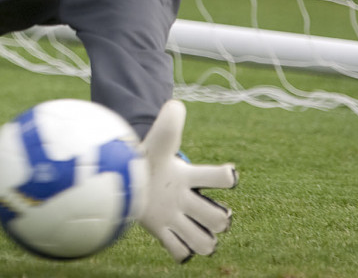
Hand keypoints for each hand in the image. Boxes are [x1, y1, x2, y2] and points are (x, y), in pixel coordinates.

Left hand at [138, 100, 237, 262]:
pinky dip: (179, 250)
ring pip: (206, 242)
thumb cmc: (149, 157)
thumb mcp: (157, 141)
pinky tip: (168, 237)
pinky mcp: (163, 232)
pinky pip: (181, 252)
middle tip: (197, 208)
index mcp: (190, 177)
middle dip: (217, 218)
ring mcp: (177, 218)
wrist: (130, 174)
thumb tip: (176, 104)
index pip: (221, 178)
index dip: (226, 177)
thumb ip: (168, 124)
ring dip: (201, 239)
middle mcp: (189, 201)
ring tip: (185, 229)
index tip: (223, 174)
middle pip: (220, 218)